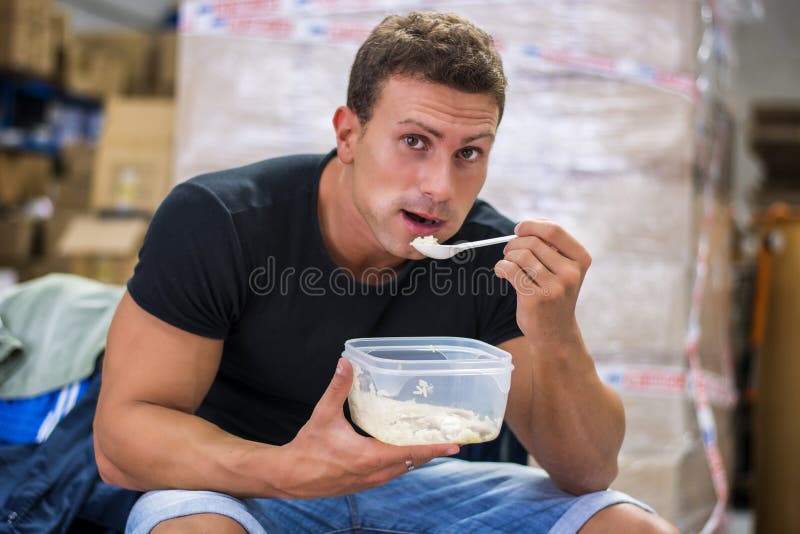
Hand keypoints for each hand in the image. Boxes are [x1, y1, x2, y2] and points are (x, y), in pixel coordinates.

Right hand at [277, 358, 458, 498]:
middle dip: (431, 452)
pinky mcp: (363, 484)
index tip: (454, 445)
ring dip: (417, 459)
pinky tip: (404, 454)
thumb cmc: (307, 448)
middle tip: (449, 440)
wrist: (290, 477)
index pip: (410, 452)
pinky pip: (391, 474)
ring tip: (432, 445)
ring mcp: (369, 482)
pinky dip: (402, 464)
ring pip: (402, 470)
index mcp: (370, 457)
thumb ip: (338, 388)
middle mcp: (375, 473)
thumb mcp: (323, 415)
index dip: (434, 448)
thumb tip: (345, 363)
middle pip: (412, 463)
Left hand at [494, 219, 591, 350]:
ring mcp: (554, 287)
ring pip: (521, 255)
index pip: (554, 230)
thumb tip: (525, 226)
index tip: (519, 229)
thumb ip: (551, 247)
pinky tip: (501, 271)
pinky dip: (501, 267)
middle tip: (508, 251)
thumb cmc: (555, 295)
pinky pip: (511, 270)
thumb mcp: (563, 270)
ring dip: (508, 256)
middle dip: (515, 242)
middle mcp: (571, 273)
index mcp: (581, 259)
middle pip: (533, 241)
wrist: (555, 334)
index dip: (531, 225)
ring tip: (507, 263)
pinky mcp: (536, 299)